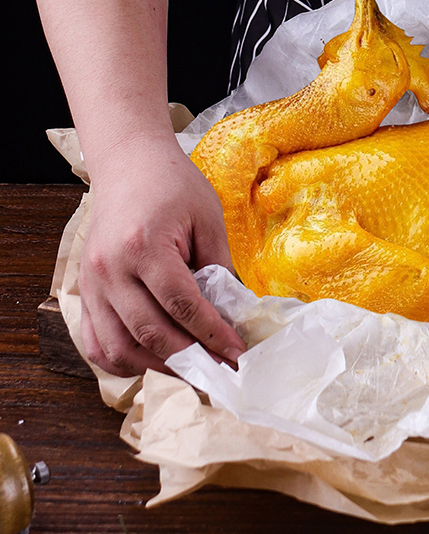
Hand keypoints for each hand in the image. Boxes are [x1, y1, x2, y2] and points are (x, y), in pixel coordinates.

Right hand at [79, 135, 245, 376]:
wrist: (129, 162)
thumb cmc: (173, 185)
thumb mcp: (208, 218)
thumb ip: (219, 266)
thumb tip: (232, 312)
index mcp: (145, 247)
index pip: (182, 306)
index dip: (213, 335)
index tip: (237, 353)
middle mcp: (111, 270)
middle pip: (150, 333)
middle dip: (191, 359)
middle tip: (222, 371)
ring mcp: (92, 283)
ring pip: (119, 348)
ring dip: (157, 367)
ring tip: (192, 369)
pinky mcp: (85, 290)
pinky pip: (96, 342)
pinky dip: (123, 360)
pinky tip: (154, 360)